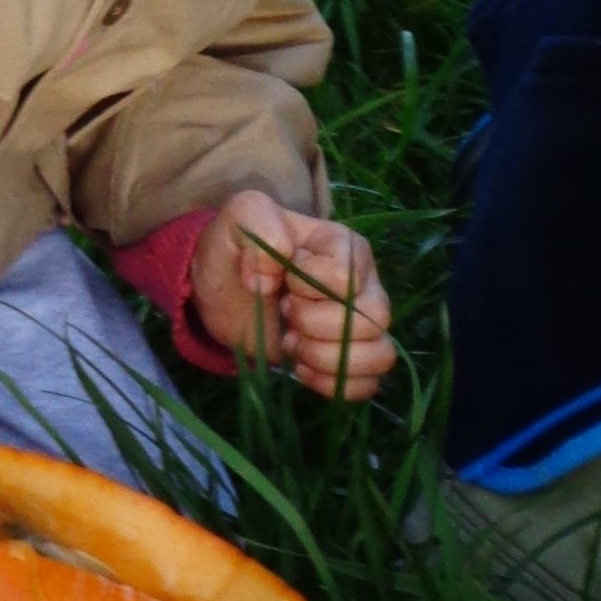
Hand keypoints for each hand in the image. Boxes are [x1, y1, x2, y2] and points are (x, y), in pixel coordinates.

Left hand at [189, 192, 397, 399]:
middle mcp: (364, 285)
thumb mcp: (239, 215)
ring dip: (327, 357)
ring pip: (380, 354)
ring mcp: (359, 326)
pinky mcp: (347, 360)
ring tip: (292, 342)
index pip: (348, 277)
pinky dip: (333, 385)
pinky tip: (300, 369)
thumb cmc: (235, 249)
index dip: (309, 285)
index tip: (282, 279)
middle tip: (284, 312)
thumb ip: (257, 220)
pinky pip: (369, 385)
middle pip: (374, 318)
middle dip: (317, 323)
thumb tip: (271, 275)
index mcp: (344, 247)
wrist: (220, 291)